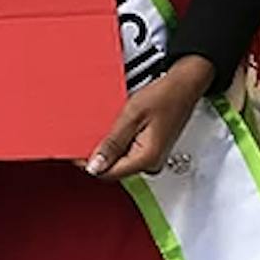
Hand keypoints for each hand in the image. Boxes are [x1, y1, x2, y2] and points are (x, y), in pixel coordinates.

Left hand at [85, 56, 215, 180]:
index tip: (74, 151)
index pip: (109, 173)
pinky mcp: (150, 151)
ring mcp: (151, 158)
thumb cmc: (164, 96)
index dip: (89, 164)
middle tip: (85, 136)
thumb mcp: (131, 116)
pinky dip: (116, 142)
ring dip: (107, 147)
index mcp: (147, 158)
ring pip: (119, 160)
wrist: (185, 85)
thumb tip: (95, 166)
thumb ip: (112, 143)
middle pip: (114, 168)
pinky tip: (113, 128)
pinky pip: (127, 152)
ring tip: (102, 127)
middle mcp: (151, 163)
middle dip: (97, 155)